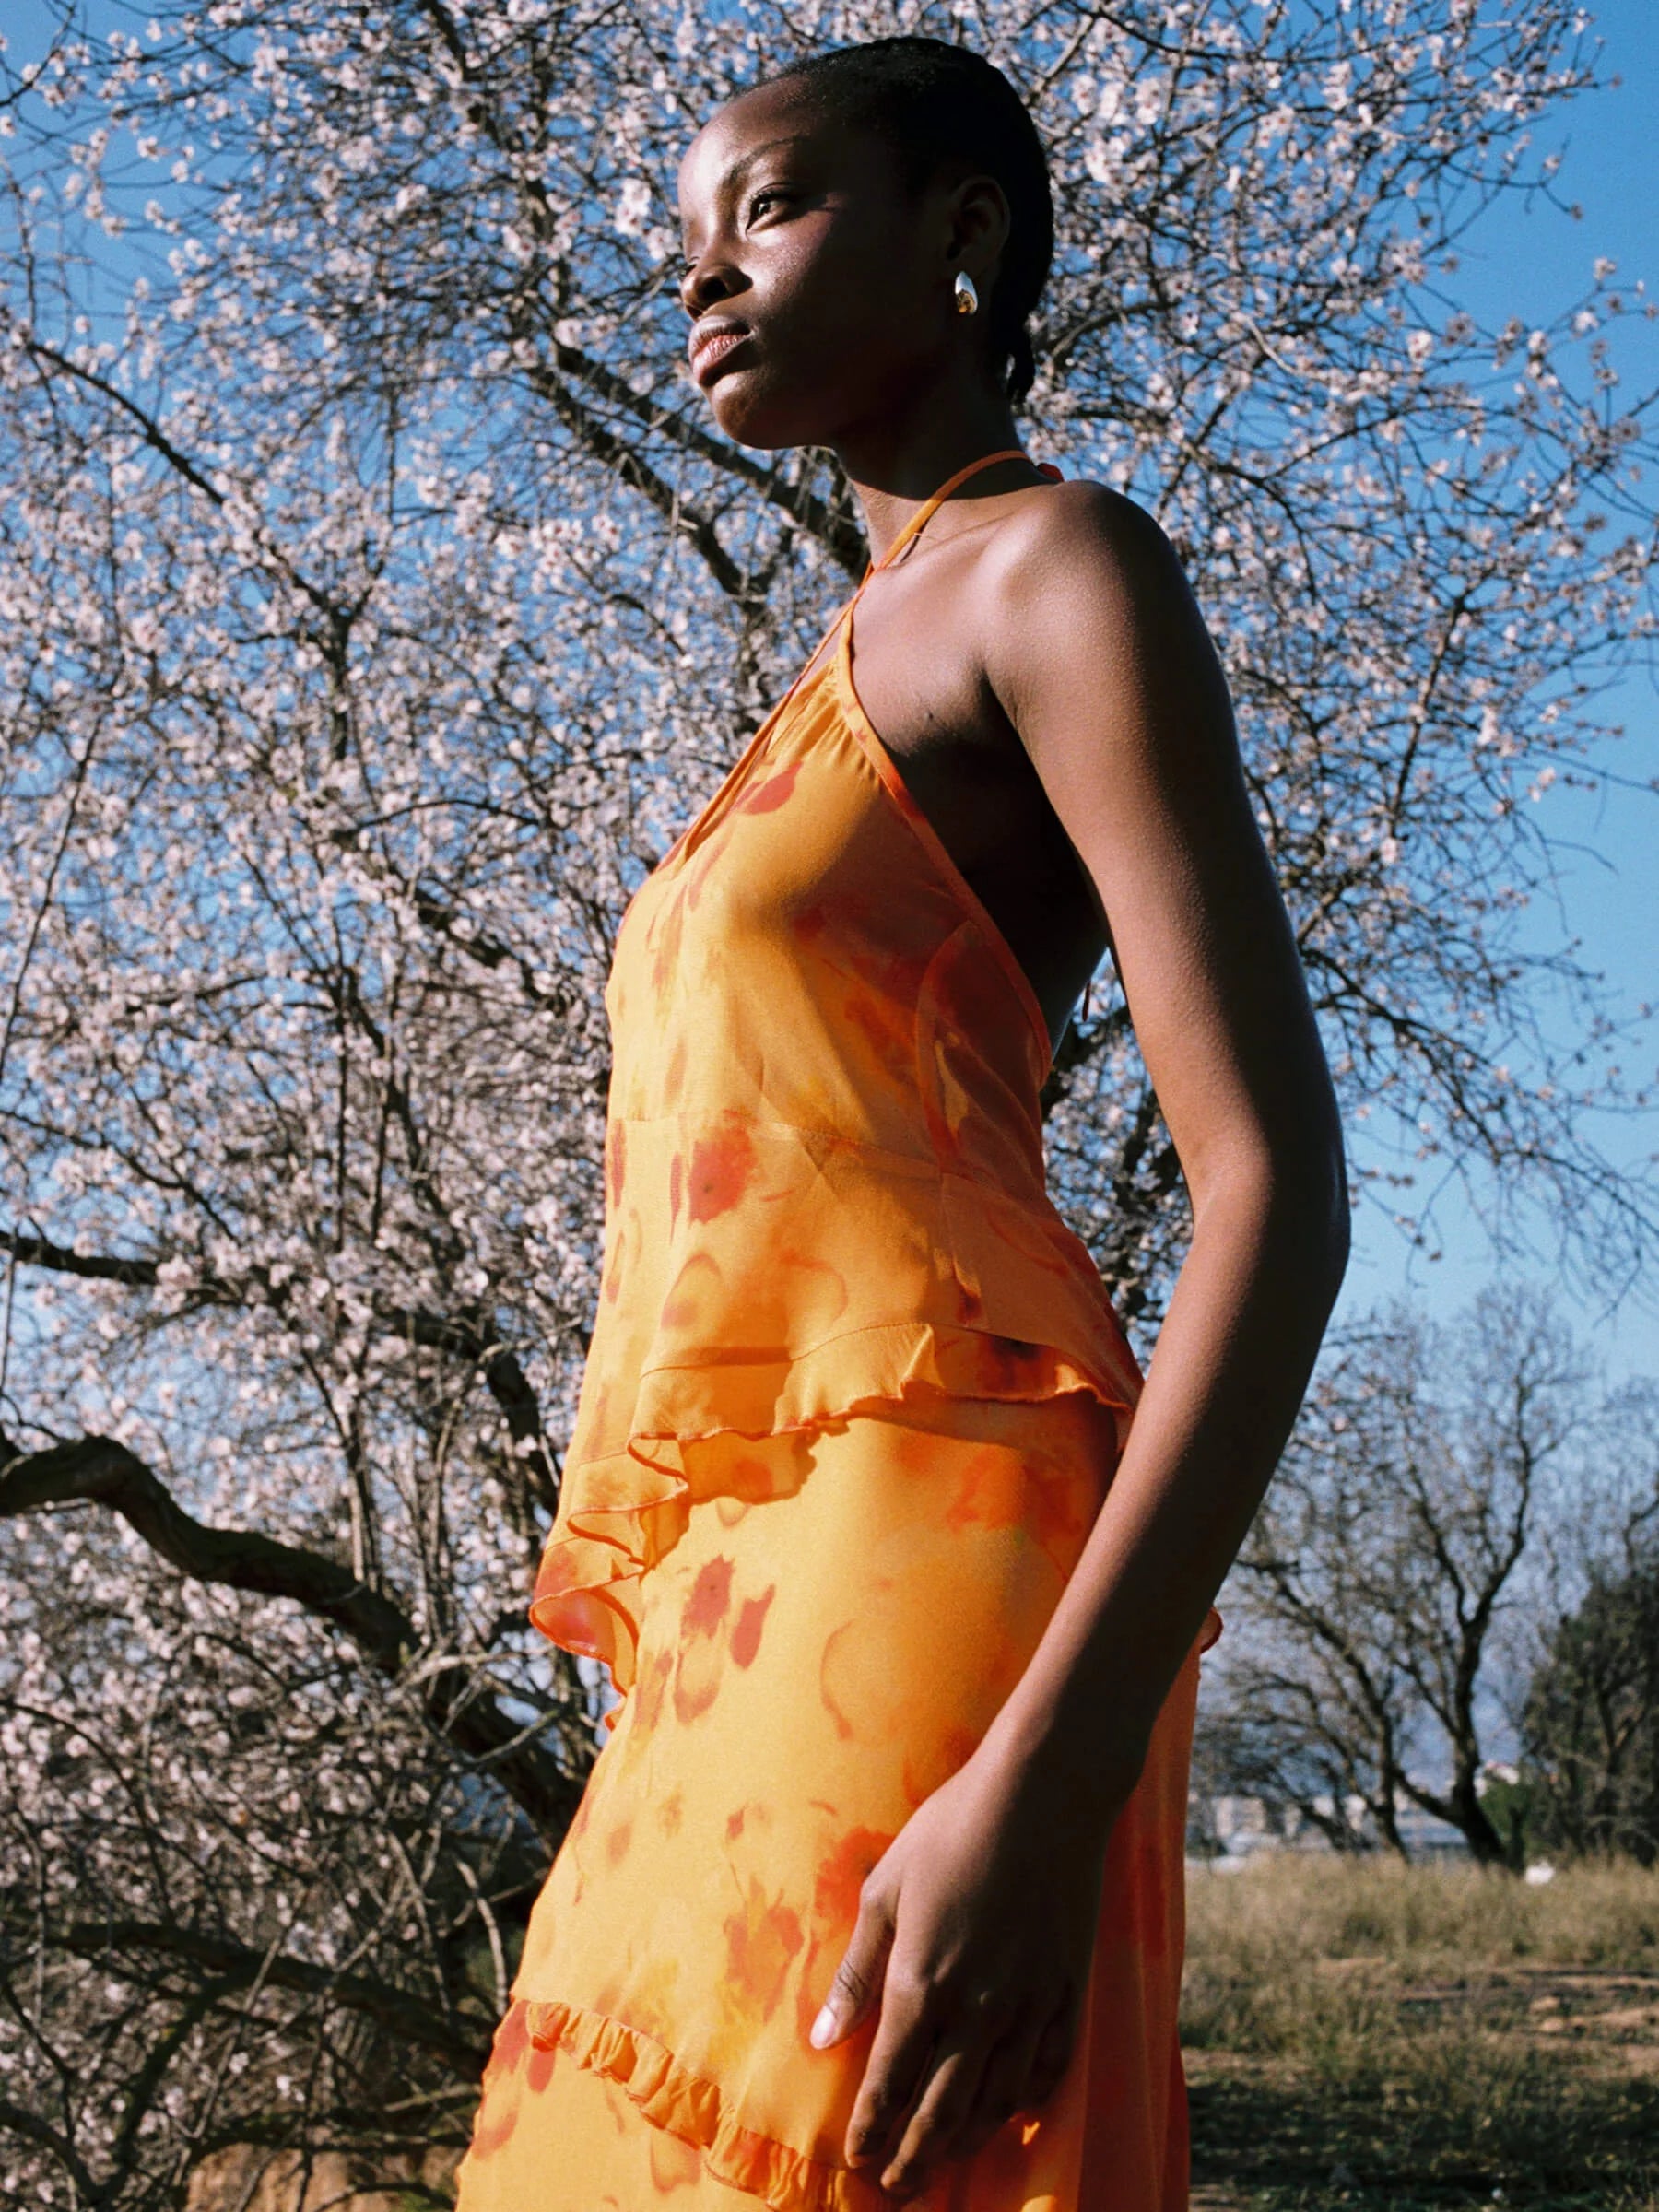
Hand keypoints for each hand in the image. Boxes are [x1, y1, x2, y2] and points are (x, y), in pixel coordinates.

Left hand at [807, 1744, 1121, 2198]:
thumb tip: (821, 2039)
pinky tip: (1011, 2110)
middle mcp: (977, 2010)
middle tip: (896, 2190)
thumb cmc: (951, 1831)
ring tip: (943, 2159)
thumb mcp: (884, 1891)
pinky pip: (1049, 2068)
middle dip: (914, 2159)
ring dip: (966, 2139)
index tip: (856, 2163)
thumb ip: (856, 1973)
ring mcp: (1030, 2005)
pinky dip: (1026, 2100)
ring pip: (997, 2100)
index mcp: (921, 1985)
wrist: (1043, 1796)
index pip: (888, 2083)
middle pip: (941, 2111)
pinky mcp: (1069, 1989)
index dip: (871, 2130)